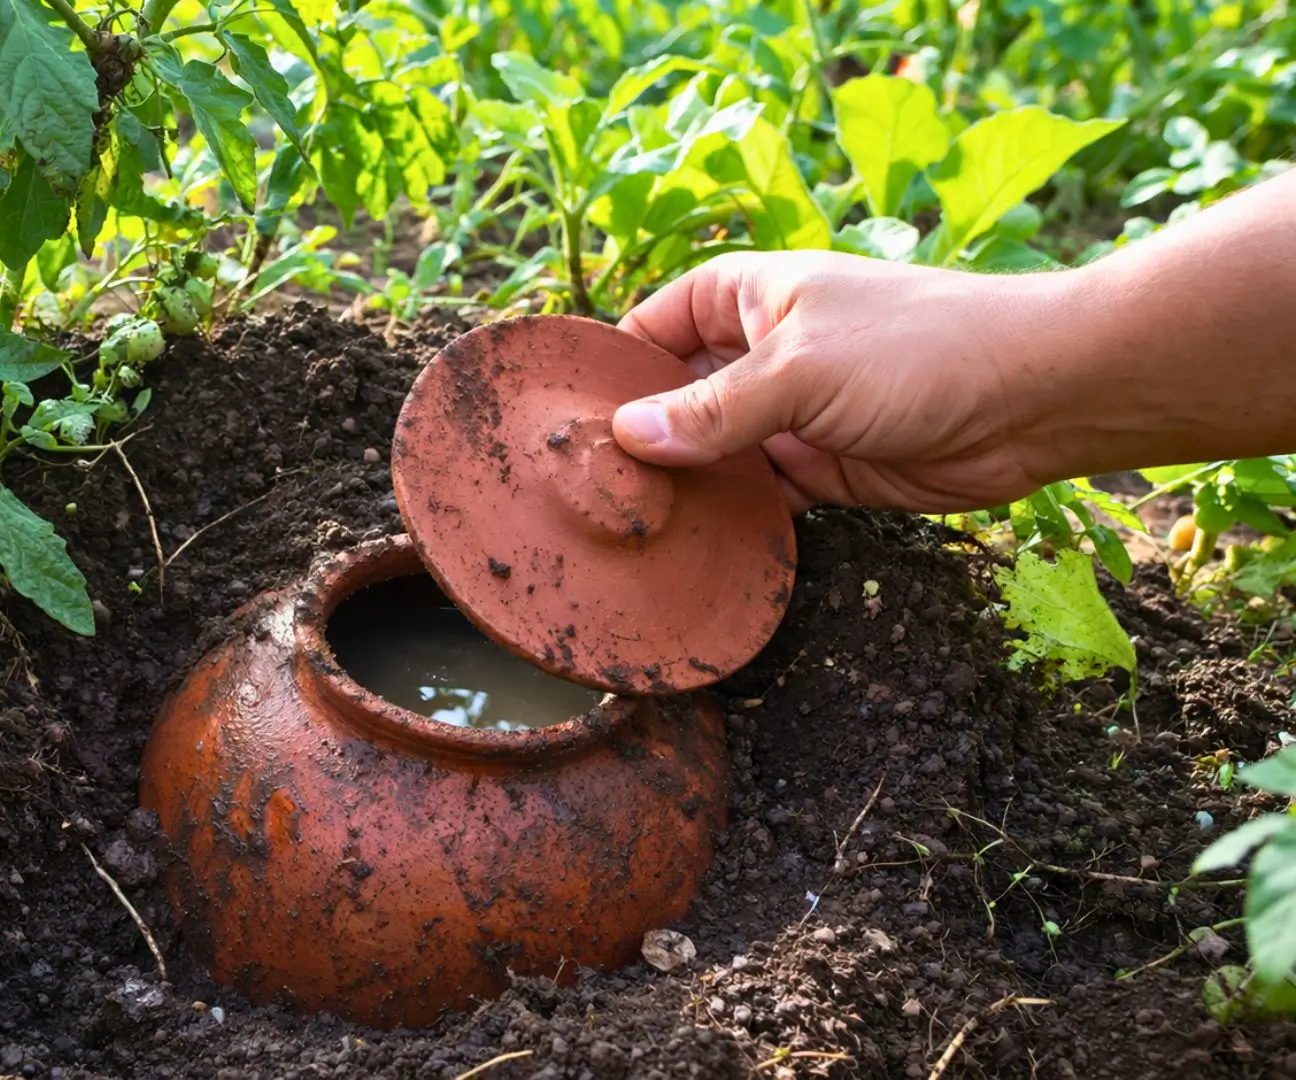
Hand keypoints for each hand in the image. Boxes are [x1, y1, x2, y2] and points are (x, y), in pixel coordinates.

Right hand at [611, 250, 1071, 513]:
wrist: (1035, 396)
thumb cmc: (919, 347)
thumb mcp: (800, 370)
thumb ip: (713, 410)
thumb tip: (626, 439)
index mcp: (746, 295)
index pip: (650, 326)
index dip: (608, 368)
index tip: (560, 419)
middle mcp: (760, 351)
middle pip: (673, 396)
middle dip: (636, 437)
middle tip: (580, 488)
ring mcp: (788, 413)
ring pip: (710, 453)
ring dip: (680, 485)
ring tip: (618, 526)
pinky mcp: (818, 469)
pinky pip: (753, 497)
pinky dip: (726, 518)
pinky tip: (685, 546)